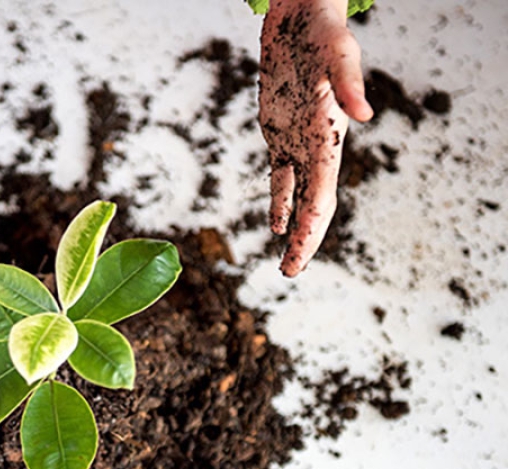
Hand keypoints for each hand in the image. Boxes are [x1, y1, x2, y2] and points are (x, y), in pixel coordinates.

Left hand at [259, 0, 372, 276]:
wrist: (300, 18)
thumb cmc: (321, 31)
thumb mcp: (335, 53)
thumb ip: (350, 82)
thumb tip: (362, 116)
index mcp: (327, 136)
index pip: (320, 194)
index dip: (309, 229)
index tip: (296, 258)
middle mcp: (316, 145)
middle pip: (312, 204)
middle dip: (303, 241)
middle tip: (289, 273)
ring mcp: (298, 141)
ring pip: (296, 195)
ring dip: (292, 228)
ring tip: (287, 261)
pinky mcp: (280, 132)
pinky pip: (280, 176)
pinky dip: (279, 201)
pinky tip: (276, 224)